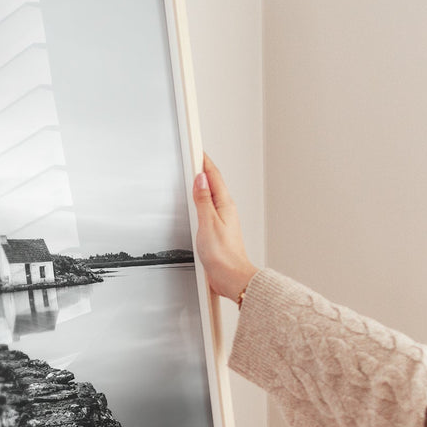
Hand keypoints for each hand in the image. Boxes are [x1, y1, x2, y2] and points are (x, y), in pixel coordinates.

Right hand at [193, 154, 258, 301]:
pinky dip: (202, 201)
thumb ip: (203, 200)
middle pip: (213, 184)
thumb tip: (200, 180)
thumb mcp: (208, 223)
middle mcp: (226, 210)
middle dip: (203, 169)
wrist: (231, 277)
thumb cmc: (223, 255)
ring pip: (211, 196)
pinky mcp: (218, 231)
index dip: (204, 162)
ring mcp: (223, 220)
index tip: (197, 149)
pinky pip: (209, 209)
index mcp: (224, 205)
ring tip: (195, 174)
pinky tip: (198, 203)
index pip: (213, 176)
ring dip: (203, 185)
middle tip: (194, 156)